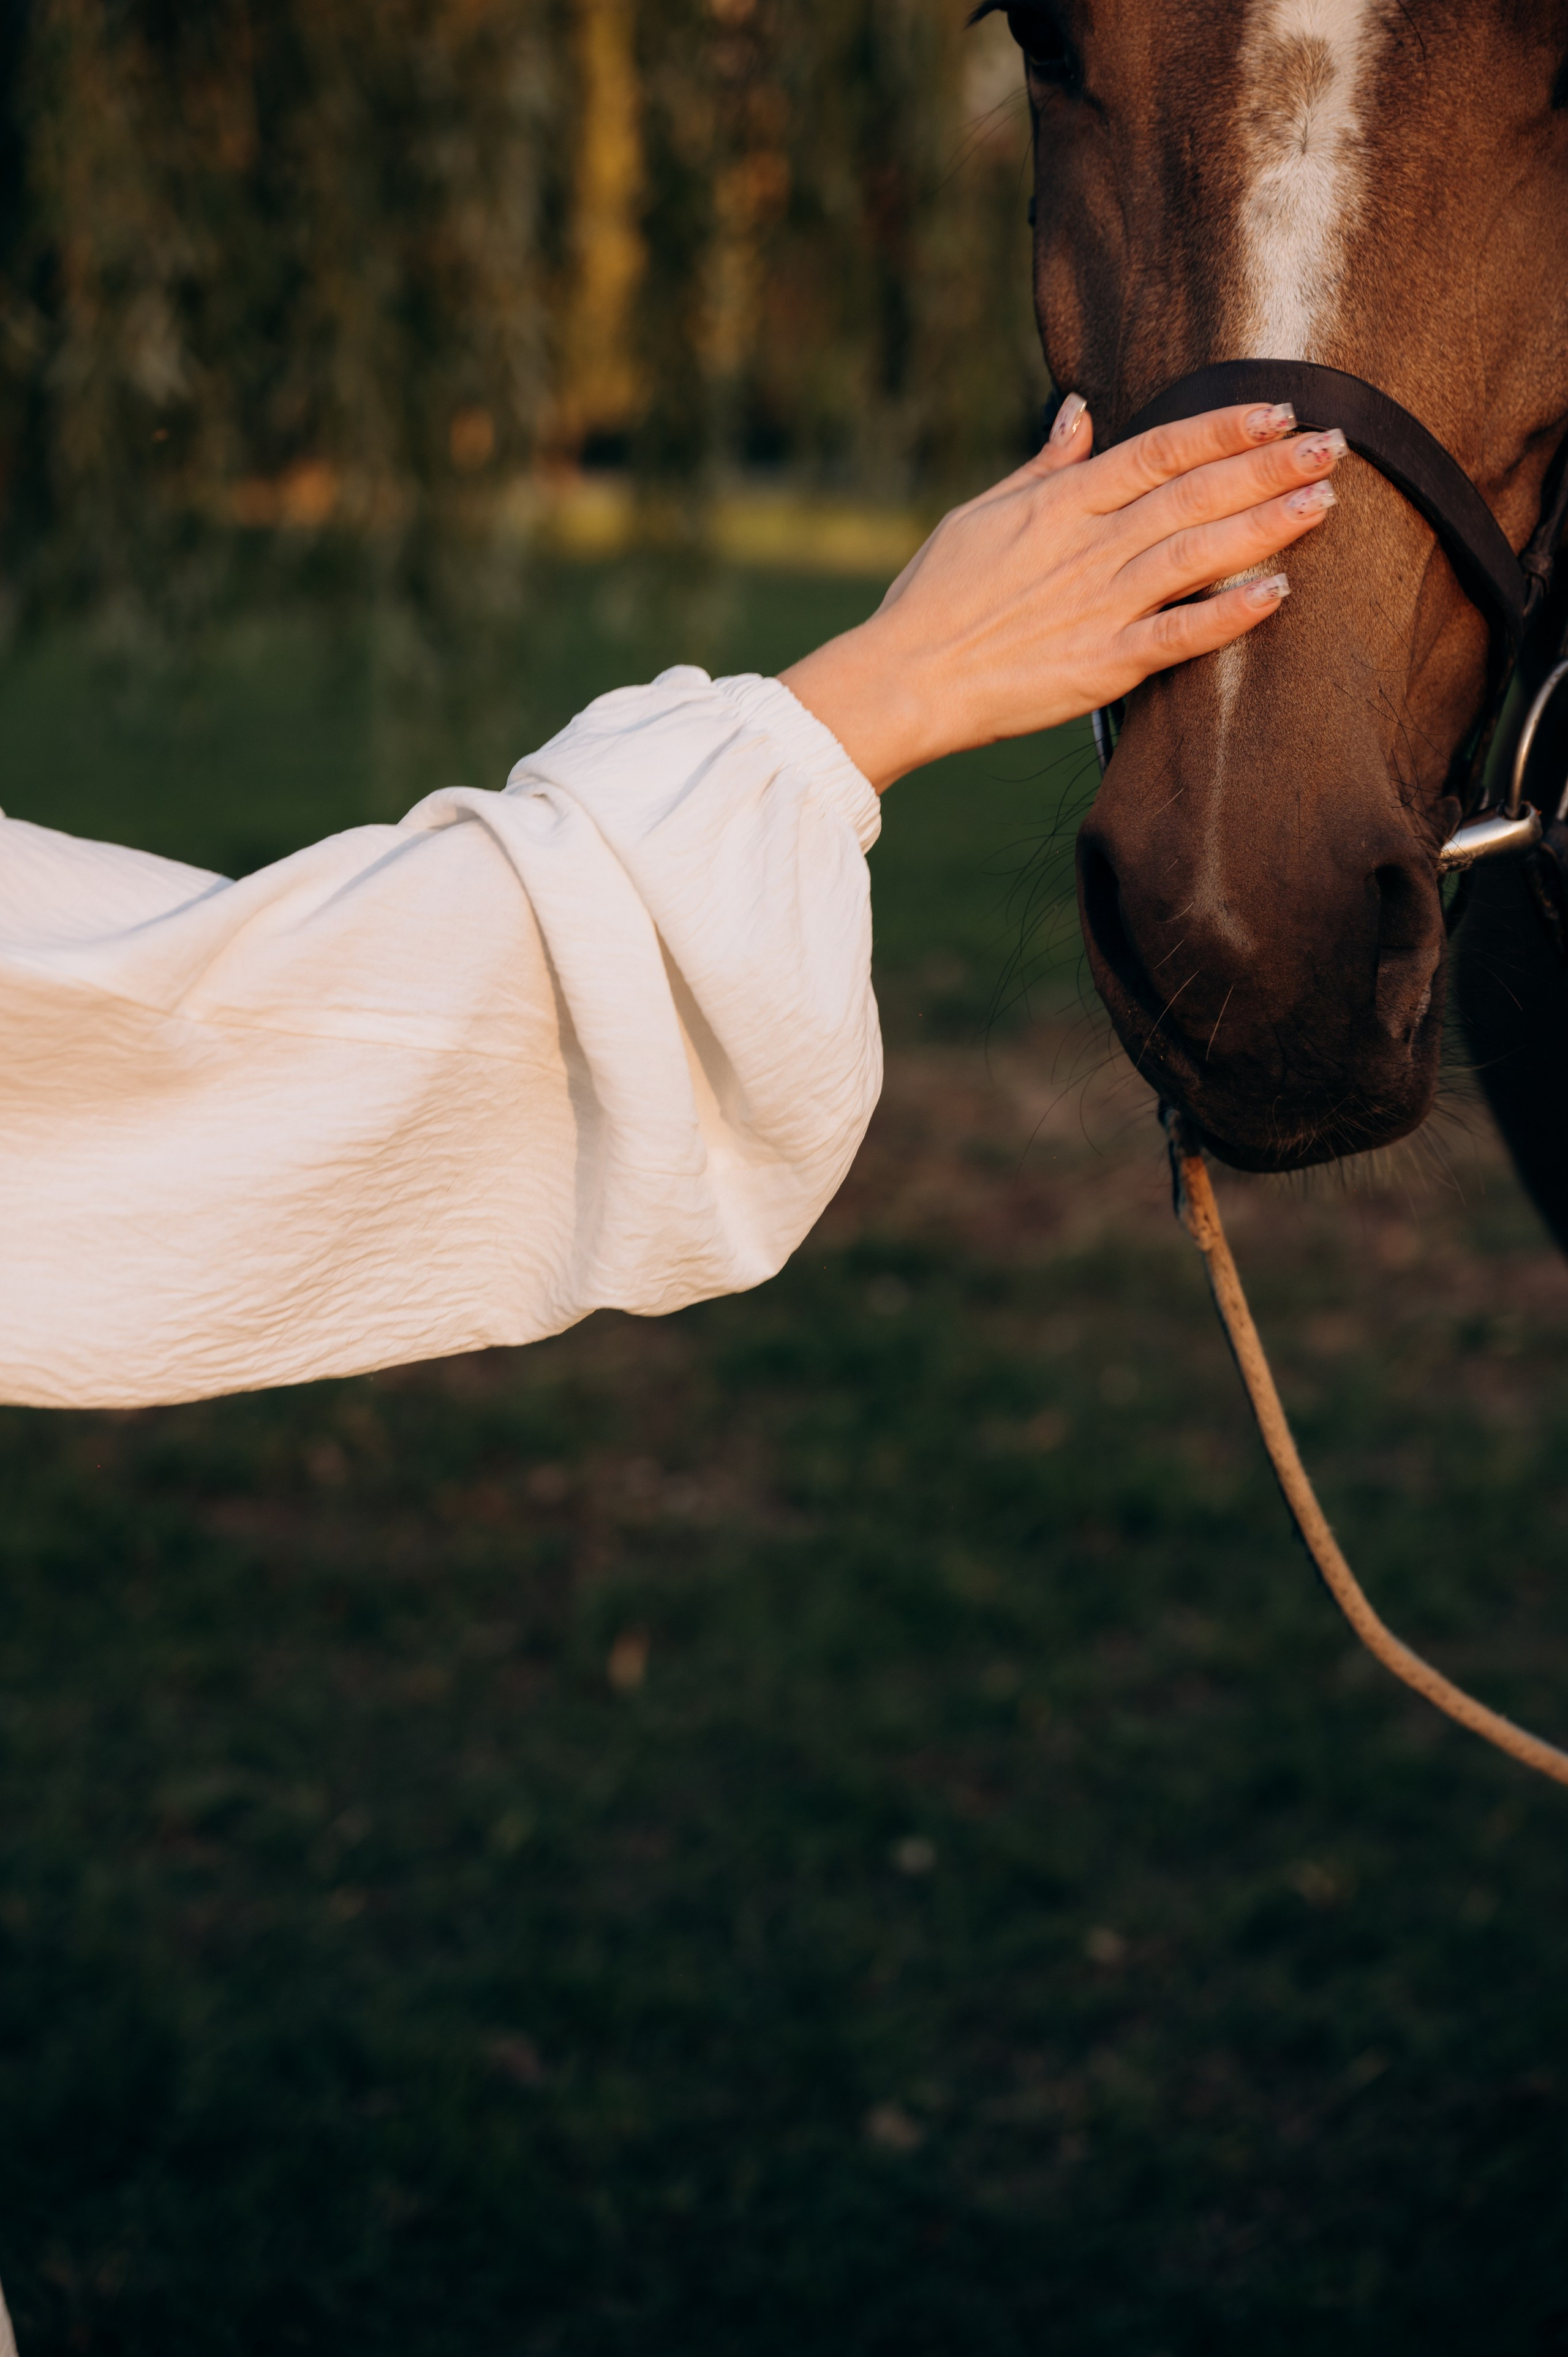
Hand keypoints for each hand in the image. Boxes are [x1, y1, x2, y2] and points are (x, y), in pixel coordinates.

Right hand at [779, 397, 1344, 790]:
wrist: (903, 679)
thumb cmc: (932, 599)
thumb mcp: (979, 515)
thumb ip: (1042, 467)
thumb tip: (1081, 412)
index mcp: (1060, 505)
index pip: (1159, 451)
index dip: (1223, 428)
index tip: (1279, 412)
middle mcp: (1088, 548)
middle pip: (1194, 494)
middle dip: (1267, 466)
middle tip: (1334, 445)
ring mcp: (1098, 607)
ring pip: (1196, 554)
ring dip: (1264, 526)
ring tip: (1324, 503)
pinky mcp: (1101, 667)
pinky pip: (1176, 637)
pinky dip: (1227, 615)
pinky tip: (1277, 594)